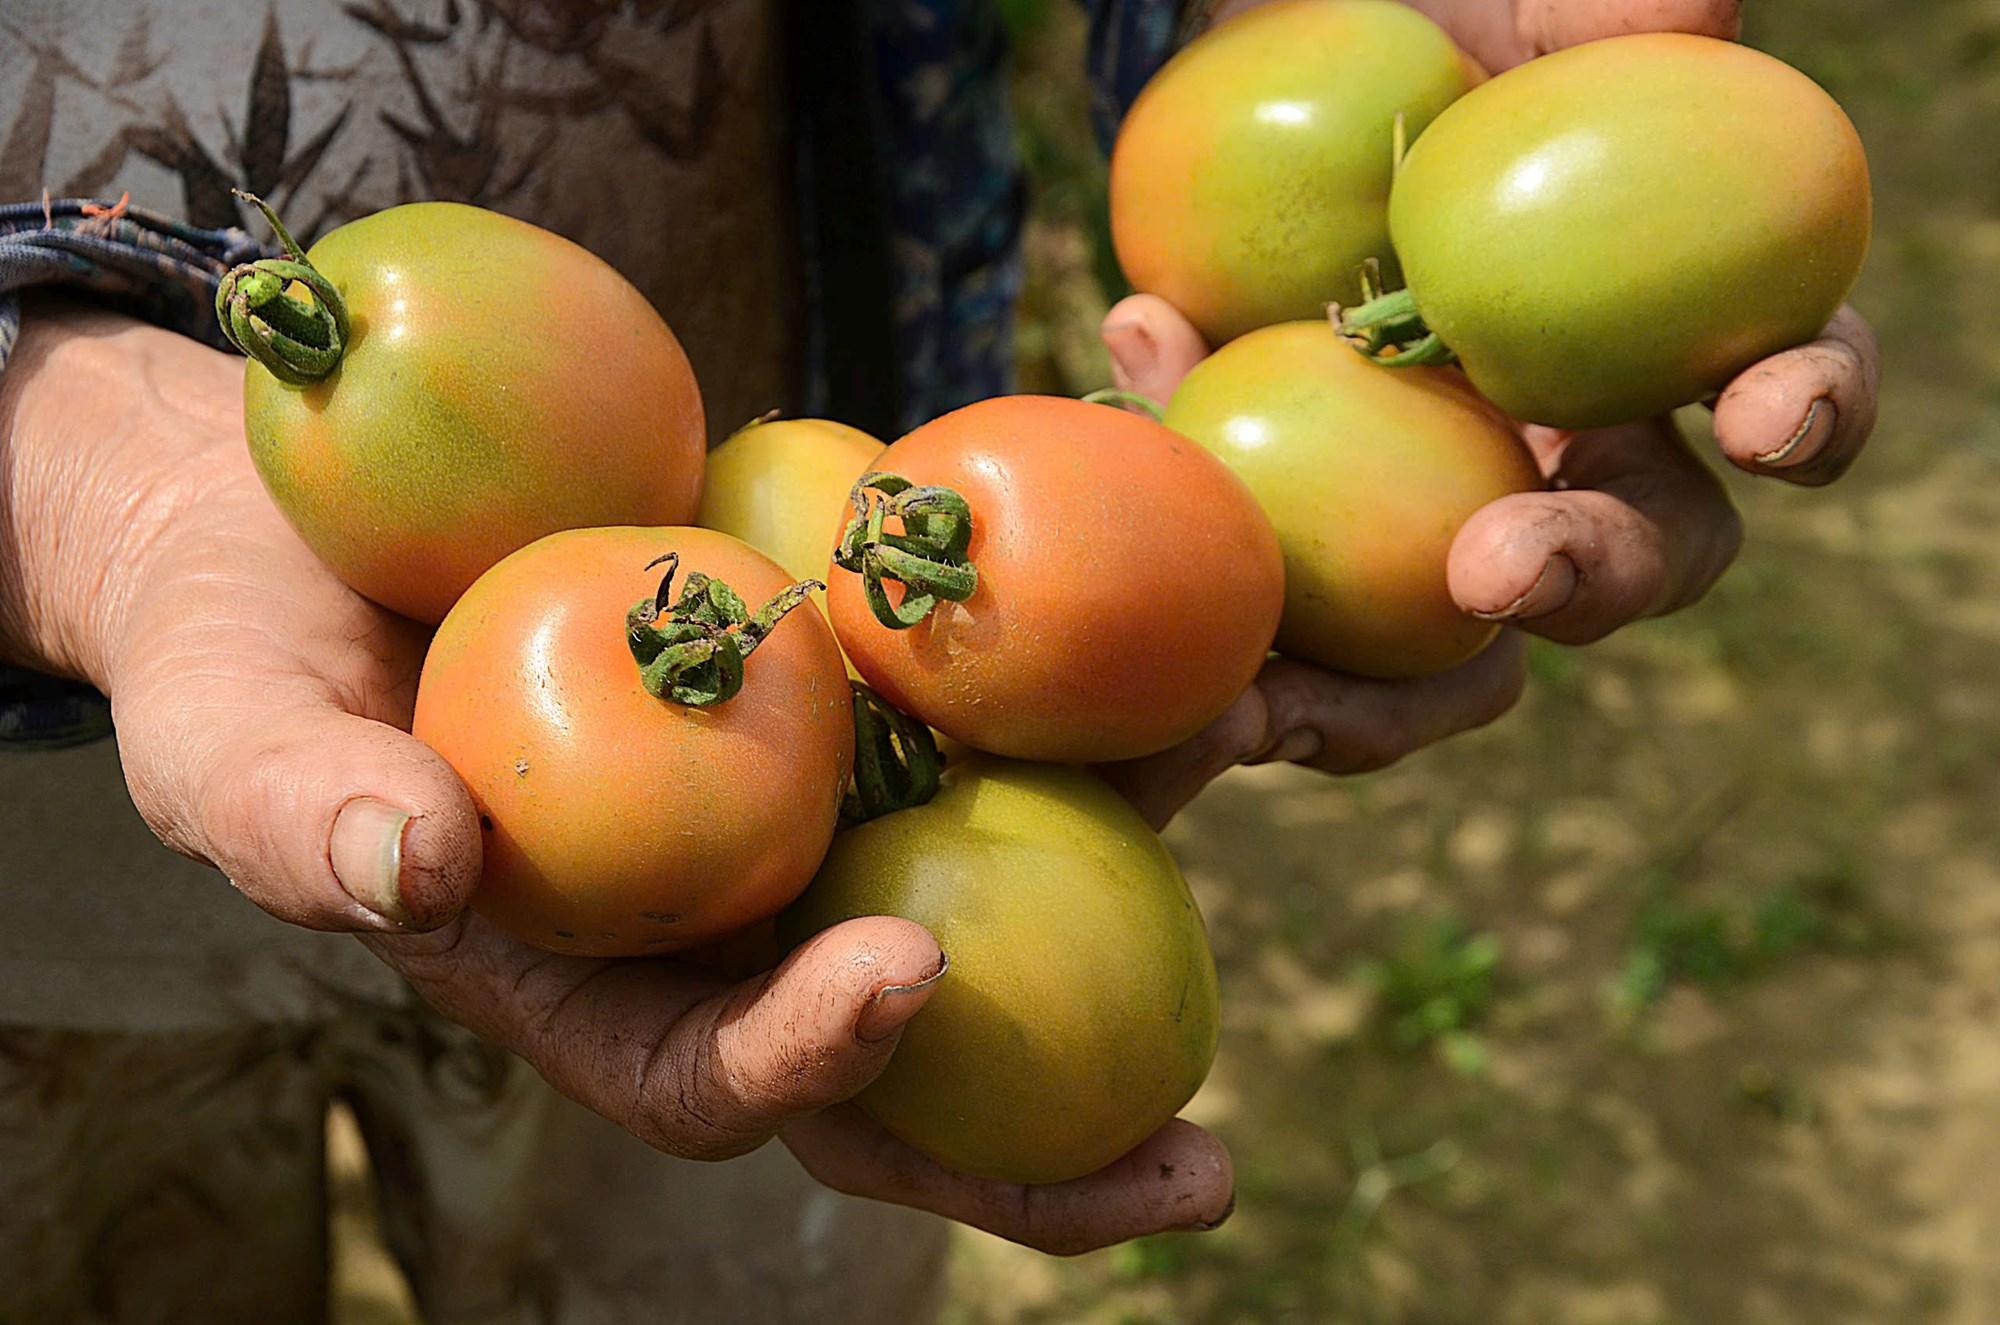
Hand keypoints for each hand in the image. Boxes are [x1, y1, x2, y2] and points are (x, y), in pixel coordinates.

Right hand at [0, 303, 1230, 1253]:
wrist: (314, 530)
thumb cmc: (249, 663)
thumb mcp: (232, 741)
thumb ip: (300, 818)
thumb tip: (412, 868)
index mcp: (597, 991)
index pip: (714, 1079)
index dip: (808, 1061)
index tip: (901, 974)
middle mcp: (726, 928)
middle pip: (904, 1061)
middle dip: (1047, 1139)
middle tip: (1196, 1176)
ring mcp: (802, 808)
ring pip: (984, 867)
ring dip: (1132, 841)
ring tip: (1249, 743)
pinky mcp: (846, 684)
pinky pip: (976, 703)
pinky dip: (1079, 681)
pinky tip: (1184, 626)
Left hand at [1099, 0, 1881, 827]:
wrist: (1255, 86)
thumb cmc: (1411, 44)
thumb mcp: (1496, 14)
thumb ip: (1599, 22)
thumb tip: (1696, 9)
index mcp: (1658, 343)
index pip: (1784, 393)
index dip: (1806, 412)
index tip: (1762, 416)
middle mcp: (1566, 460)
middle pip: (1626, 566)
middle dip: (1577, 579)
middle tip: (1495, 571)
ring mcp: (1429, 523)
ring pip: (1444, 664)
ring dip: (1364, 701)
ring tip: (1260, 703)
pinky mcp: (1297, 557)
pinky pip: (1263, 617)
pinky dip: (1200, 590)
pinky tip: (1132, 492)